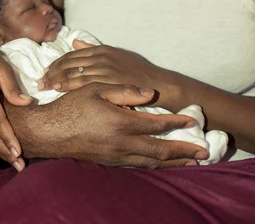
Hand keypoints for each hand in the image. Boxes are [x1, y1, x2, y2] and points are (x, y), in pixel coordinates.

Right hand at [6, 82, 207, 167]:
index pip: (156, 124)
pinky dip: (156, 166)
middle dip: (184, 151)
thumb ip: (125, 91)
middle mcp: (122, 143)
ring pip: (152, 163)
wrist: (51, 132)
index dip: (176, 122)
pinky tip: (163, 165)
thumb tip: (150, 94)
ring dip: (173, 162)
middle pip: (160, 150)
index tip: (192, 120)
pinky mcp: (111, 162)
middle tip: (203, 151)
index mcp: (121, 123)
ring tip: (191, 162)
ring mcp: (117, 156)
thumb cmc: (73, 106)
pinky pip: (140, 166)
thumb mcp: (96, 89)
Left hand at [40, 41, 158, 94]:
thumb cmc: (136, 73)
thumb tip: (75, 42)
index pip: (72, 55)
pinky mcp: (107, 82)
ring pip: (73, 73)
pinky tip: (57, 90)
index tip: (46, 71)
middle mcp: (101, 57)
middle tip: (39, 80)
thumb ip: (93, 49)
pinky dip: (67, 86)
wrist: (157, 86)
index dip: (57, 63)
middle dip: (52, 72)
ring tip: (43, 86)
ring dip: (56, 79)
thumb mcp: (115, 55)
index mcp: (102, 50)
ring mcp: (104, 69)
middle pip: (69, 64)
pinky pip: (82, 84)